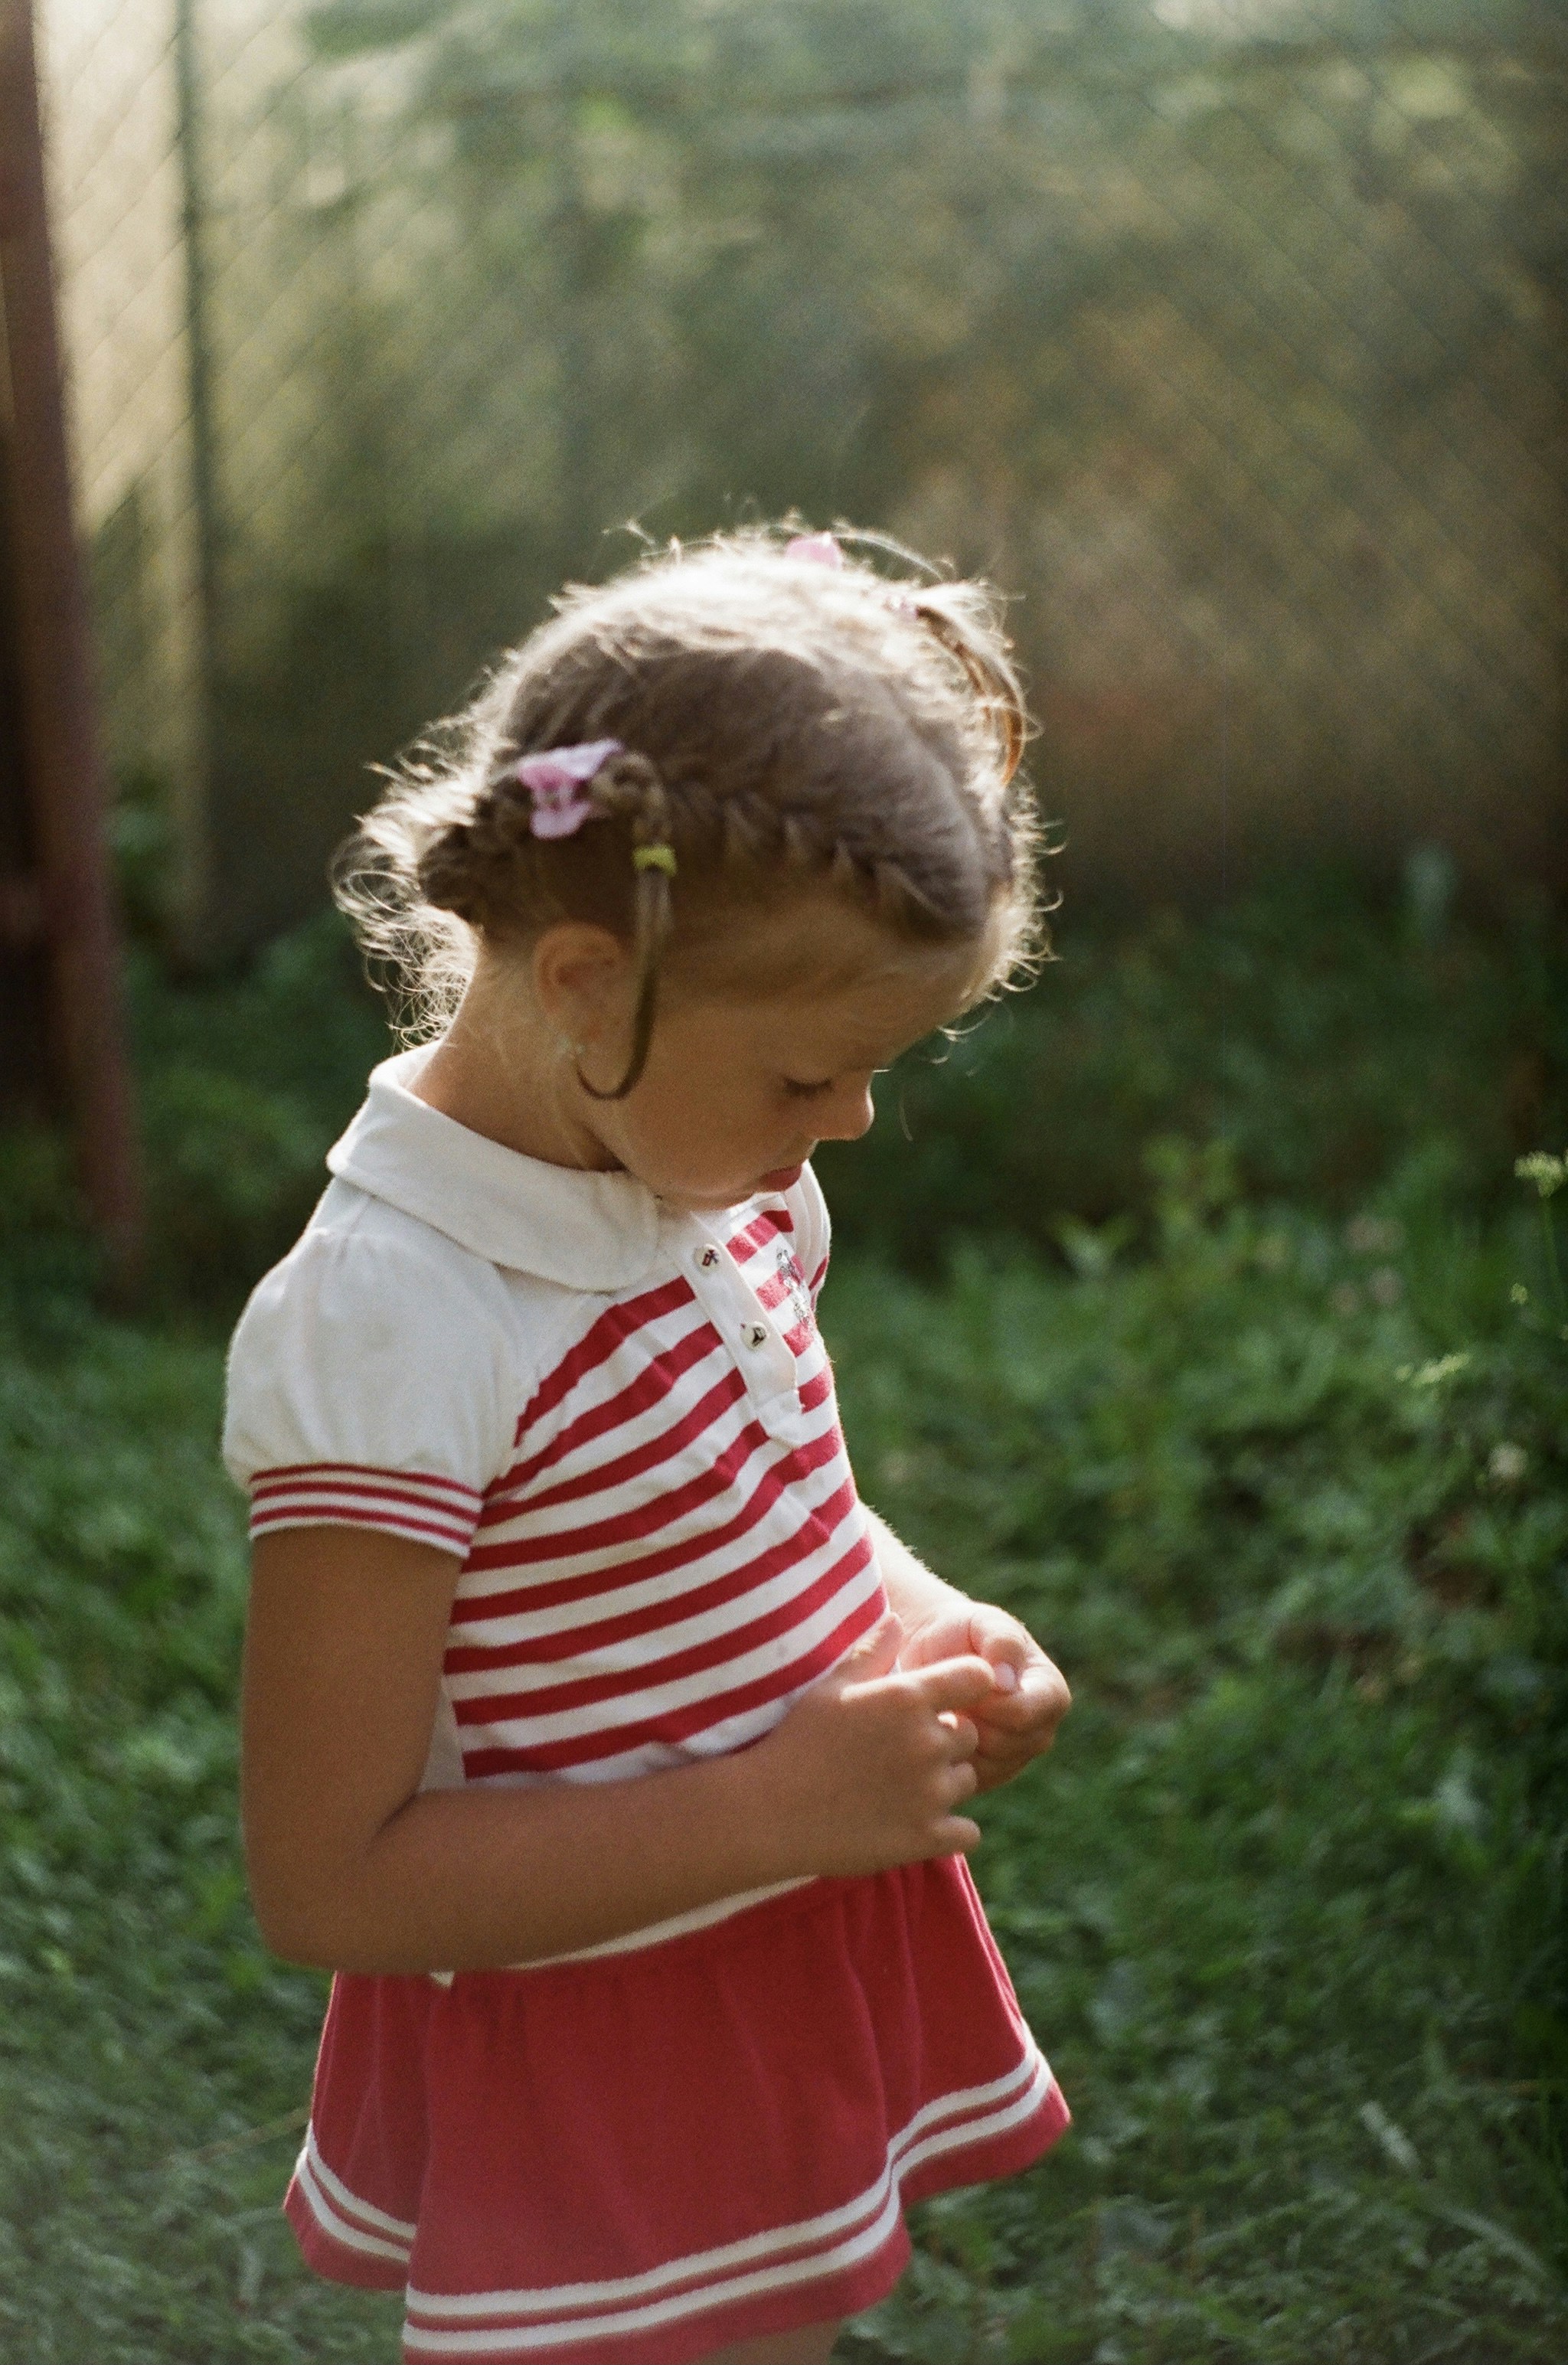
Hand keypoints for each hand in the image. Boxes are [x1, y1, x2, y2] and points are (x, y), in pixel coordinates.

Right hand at [754, 1612, 999, 1877]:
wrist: (769, 1813)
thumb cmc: (797, 1741)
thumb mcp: (831, 1686)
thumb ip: (872, 1650)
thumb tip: (898, 1619)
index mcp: (907, 1697)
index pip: (979, 1676)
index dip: (967, 1685)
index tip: (945, 1699)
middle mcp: (927, 1742)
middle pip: (969, 1733)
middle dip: (944, 1739)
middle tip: (901, 1752)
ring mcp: (930, 1793)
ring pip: (967, 1780)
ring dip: (944, 1783)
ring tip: (897, 1787)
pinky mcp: (927, 1838)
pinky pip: (968, 1832)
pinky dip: (948, 1829)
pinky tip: (913, 1821)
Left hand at [897, 1599, 1069, 1792]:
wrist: (932, 1652)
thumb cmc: (962, 1631)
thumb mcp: (982, 1622)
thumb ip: (1001, 1642)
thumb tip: (1007, 1682)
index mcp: (1050, 1693)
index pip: (1025, 1713)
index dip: (990, 1702)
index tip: (962, 1684)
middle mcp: (1040, 1730)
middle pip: (1005, 1745)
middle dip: (970, 1722)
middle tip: (944, 1698)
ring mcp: (1014, 1758)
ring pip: (985, 1767)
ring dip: (955, 1740)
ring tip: (939, 1710)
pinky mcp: (986, 1776)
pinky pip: (964, 1780)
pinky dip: (944, 1758)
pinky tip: (932, 1731)